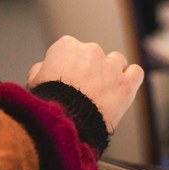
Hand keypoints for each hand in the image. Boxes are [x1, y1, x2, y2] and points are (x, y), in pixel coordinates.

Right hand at [27, 35, 144, 132]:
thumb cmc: (48, 103)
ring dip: (112, 72)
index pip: (70, 49)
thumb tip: (44, 67)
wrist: (65, 123)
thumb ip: (41, 69)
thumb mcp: (33, 82)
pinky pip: (136, 72)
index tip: (68, 78)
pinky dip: (131, 78)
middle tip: (84, 89)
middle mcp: (90, 50)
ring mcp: (110, 66)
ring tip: (104, 91)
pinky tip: (123, 88)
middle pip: (94, 55)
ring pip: (117, 61)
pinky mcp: (126, 84)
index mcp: (66, 46)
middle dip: (91, 69)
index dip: (69, 65)